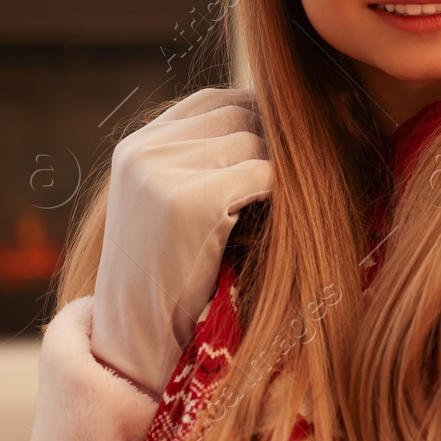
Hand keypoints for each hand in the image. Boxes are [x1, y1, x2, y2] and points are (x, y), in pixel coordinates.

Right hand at [92, 87, 270, 395]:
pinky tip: (280, 216)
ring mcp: (162, 175)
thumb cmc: (170, 274)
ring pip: (254, 141)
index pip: (214, 100)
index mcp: (136, 147)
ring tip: (289, 197)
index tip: (285, 144)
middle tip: (305, 168)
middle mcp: (143, 152)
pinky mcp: (189, 202)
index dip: (256, 115)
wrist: (139, 340)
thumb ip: (202, 157)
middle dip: (275, 139)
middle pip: (239, 114)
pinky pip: (261, 174)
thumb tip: (278, 116)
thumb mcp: (169, 201)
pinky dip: (280, 191)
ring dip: (279, 168)